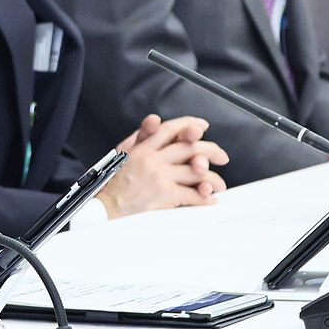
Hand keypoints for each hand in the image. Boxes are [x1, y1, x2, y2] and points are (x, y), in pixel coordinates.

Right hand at [99, 114, 226, 217]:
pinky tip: (209, 199)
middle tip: (222, 157)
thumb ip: (141, 137)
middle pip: (189, 148)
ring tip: (218, 184)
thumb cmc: (114, 184)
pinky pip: (193, 194)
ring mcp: (159, 176)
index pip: (169, 130)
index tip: (201, 126)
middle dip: (212, 150)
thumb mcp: (123, 154)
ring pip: (196, 171)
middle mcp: (152, 160)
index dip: (189, 125)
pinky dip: (205, 198)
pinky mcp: (165, 194)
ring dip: (213, 178)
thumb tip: (155, 120)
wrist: (106, 208)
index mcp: (142, 149)